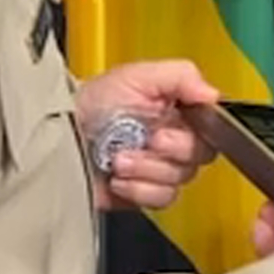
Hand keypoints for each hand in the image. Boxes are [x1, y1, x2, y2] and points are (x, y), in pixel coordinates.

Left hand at [74, 59, 219, 210]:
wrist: (61, 133)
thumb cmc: (91, 101)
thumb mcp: (137, 75)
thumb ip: (181, 76)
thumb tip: (212, 94)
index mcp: (177, 110)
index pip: (212, 124)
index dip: (201, 128)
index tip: (178, 122)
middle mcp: (172, 140)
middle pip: (200, 154)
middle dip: (171, 149)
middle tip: (148, 139)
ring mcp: (157, 168)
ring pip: (180, 179)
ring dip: (148, 169)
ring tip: (120, 158)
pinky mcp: (142, 194)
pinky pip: (161, 199)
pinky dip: (139, 189)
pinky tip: (119, 178)